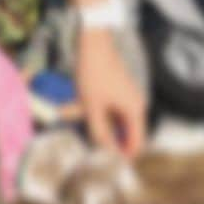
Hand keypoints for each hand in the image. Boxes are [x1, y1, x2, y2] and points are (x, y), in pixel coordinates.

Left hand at [75, 28, 146, 159]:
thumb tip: (105, 153)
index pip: (136, 145)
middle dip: (101, 137)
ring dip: (90, 121)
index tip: (105, 163)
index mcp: (135, 111)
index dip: (122, 156)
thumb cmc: (94, 74)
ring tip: (68, 118)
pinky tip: (67, 108)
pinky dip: (89, 109)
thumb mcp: (92, 107)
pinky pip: (104, 106)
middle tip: (85, 145)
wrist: (93, 40)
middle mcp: (134, 105)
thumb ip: (99, 133)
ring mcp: (124, 96)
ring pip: (109, 118)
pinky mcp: (114, 89)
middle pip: (121, 133)